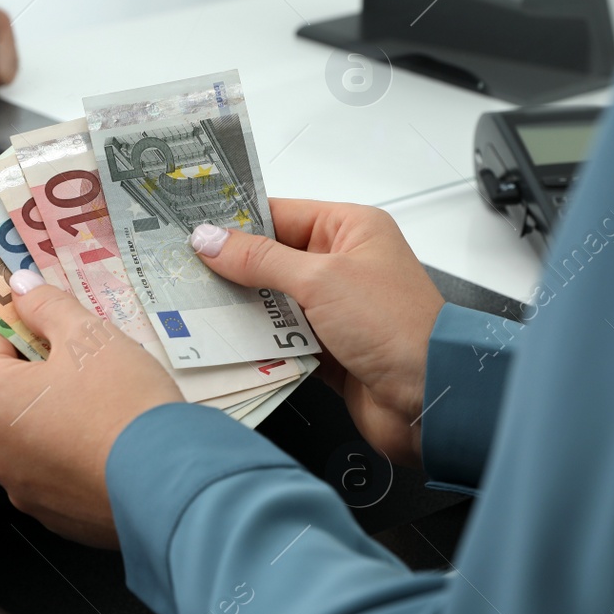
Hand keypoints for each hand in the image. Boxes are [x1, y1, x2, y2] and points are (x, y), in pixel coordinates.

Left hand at [0, 272, 181, 547]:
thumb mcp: (88, 335)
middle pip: (8, 390)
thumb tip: (21, 287)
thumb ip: (46, 305)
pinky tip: (110, 443)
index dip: (22, 321)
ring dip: (57, 414)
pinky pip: (56, 470)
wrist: (169, 483)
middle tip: (90, 361)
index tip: (51, 317)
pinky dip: (75, 454)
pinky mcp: (53, 515)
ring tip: (106, 404)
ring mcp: (21, 488)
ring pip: (32, 433)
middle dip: (42, 370)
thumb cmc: (123, 403)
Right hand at [192, 200, 444, 464]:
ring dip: (240, 310)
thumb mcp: (321, 279)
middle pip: (270, 260)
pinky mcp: (327, 350)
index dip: (236, 221)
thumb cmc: (398, 327)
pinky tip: (226, 343)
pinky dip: (257, 344)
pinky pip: (279, 340)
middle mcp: (342, 266)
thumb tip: (211, 240)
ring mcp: (334, 310)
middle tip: (183, 272)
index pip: (280, 214)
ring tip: (196, 308)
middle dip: (230, 270)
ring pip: (271, 303)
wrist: (430, 399)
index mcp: (350, 230)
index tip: (191, 228)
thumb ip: (260, 260)